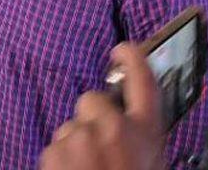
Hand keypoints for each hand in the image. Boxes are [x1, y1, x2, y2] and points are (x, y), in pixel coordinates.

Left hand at [39, 43, 165, 169]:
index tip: (123, 49)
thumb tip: (129, 123)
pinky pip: (56, 145)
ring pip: (72, 126)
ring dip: (77, 142)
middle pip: (93, 100)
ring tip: (88, 166)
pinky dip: (62, 159)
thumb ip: (140, 135)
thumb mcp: (151, 161)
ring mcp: (82, 137)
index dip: (133, 59)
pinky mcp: (56, 150)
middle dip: (92, 117)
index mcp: (145, 133)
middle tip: (100, 147)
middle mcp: (114, 128)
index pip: (143, 82)